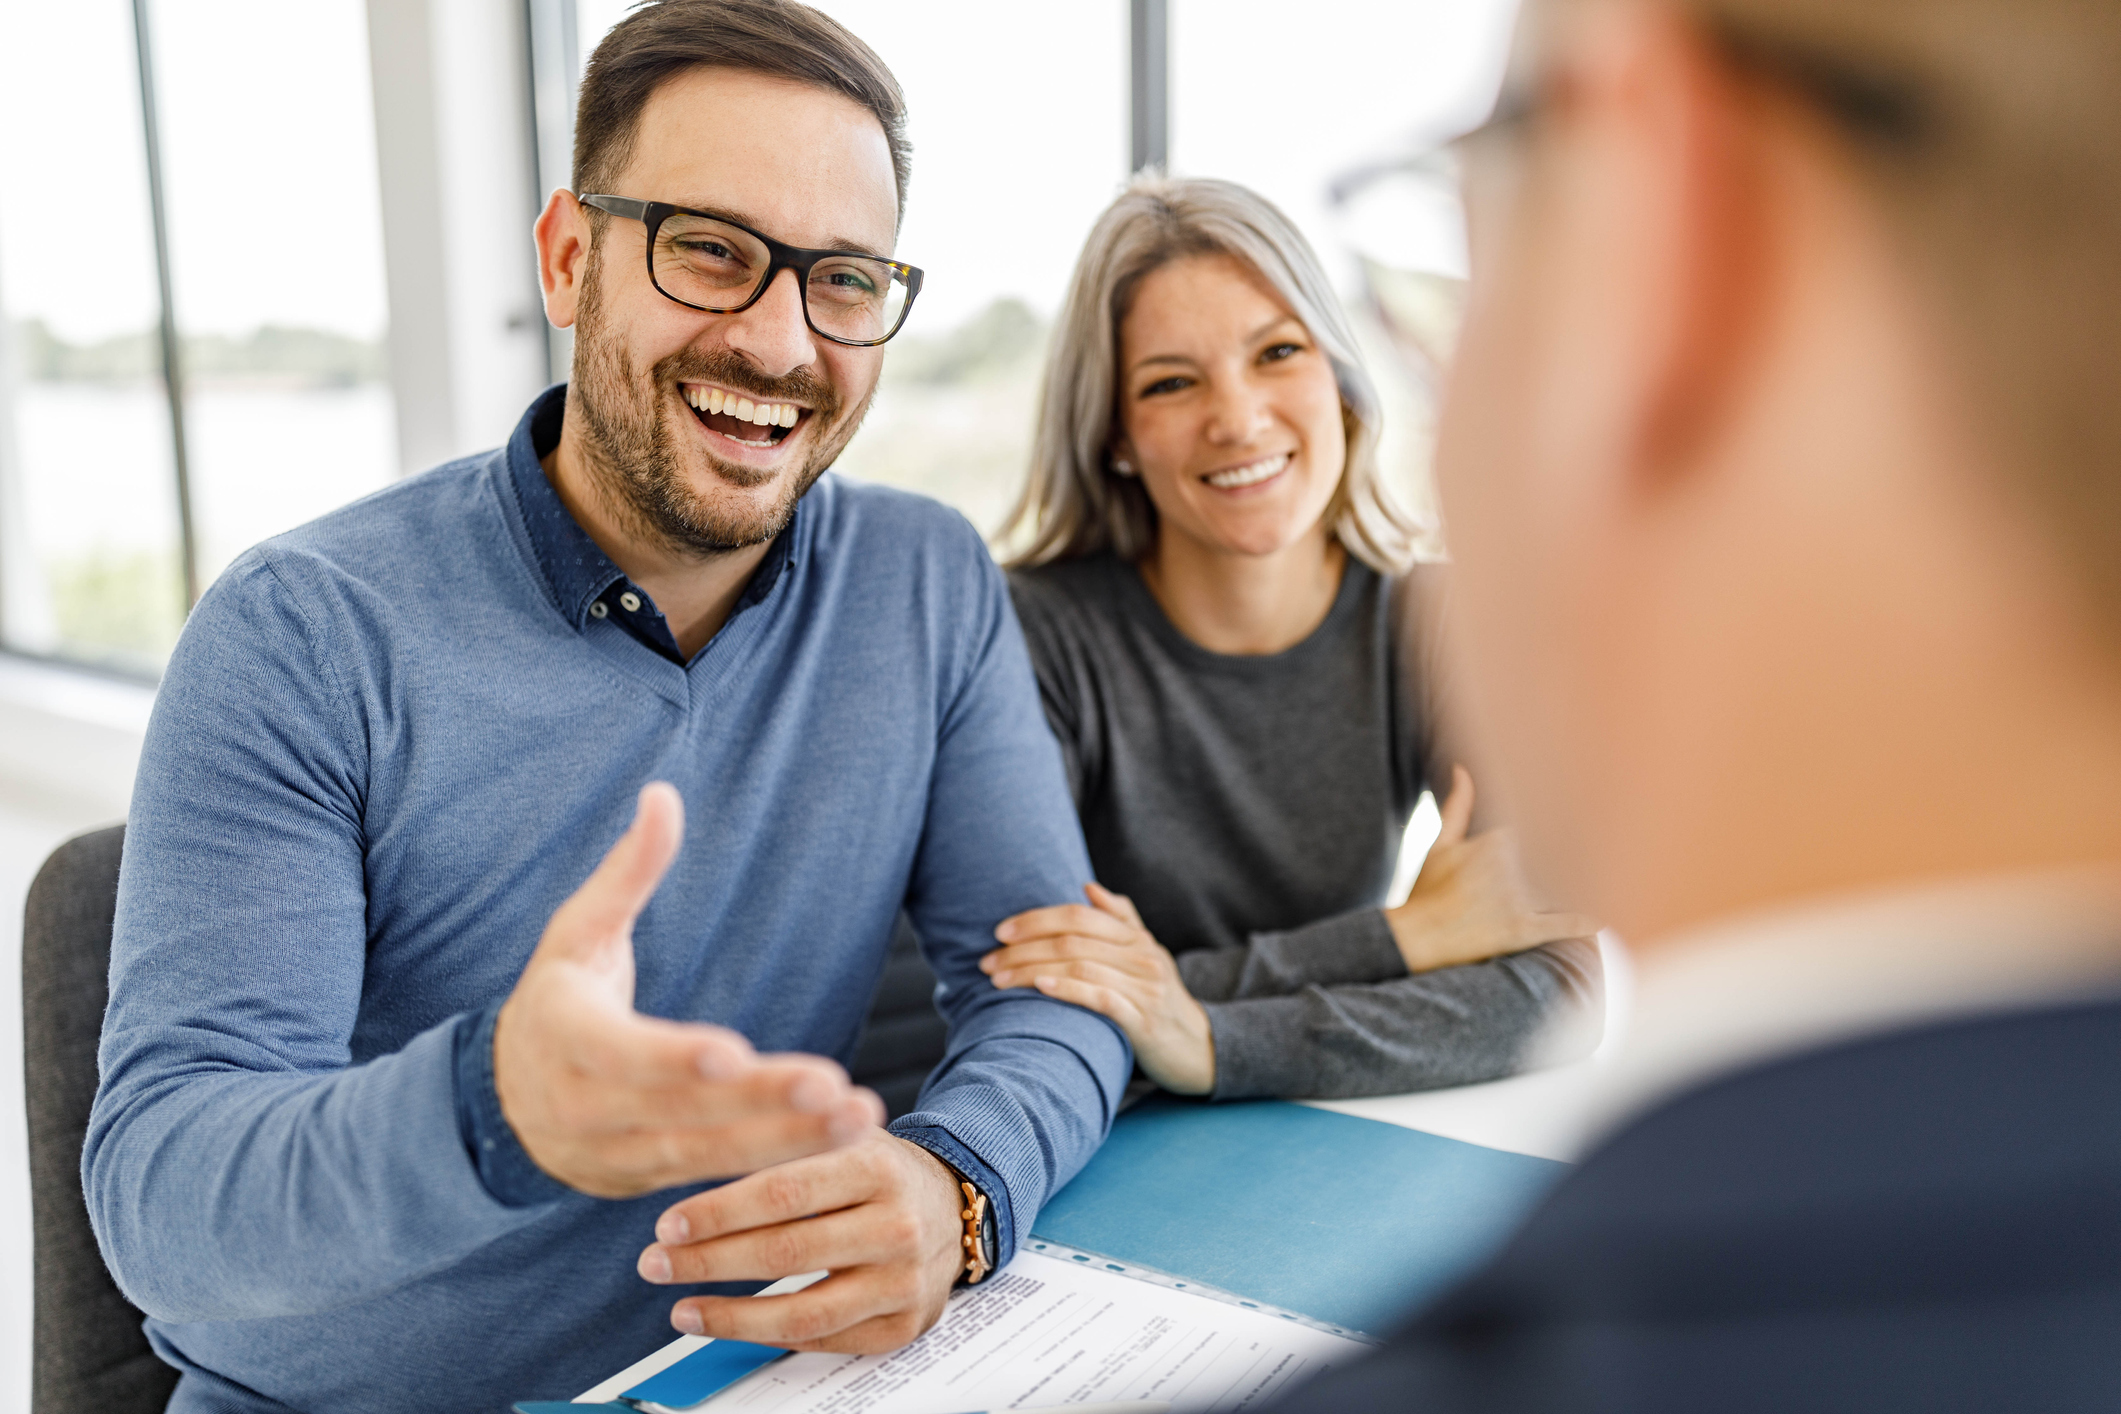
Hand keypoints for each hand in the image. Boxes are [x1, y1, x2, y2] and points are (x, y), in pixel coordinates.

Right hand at [493, 783, 884, 1197]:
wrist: (503, 1104)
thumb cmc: (556, 998)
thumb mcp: (577, 931)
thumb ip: (627, 871)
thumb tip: (664, 794)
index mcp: (565, 1035)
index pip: (621, 1053)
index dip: (673, 1058)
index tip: (733, 1054)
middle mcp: (587, 1107)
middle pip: (680, 1112)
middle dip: (759, 1105)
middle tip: (833, 1089)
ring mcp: (617, 1154)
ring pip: (708, 1154)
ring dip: (788, 1141)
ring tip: (859, 1116)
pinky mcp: (650, 1180)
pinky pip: (718, 1174)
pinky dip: (779, 1162)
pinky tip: (840, 1139)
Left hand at [637, 1130, 965, 1351]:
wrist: (955, 1208)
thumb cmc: (881, 1172)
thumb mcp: (844, 1136)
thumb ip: (786, 1138)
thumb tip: (702, 1140)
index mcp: (876, 1169)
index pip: (784, 1193)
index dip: (719, 1213)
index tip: (669, 1223)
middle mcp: (897, 1226)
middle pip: (786, 1253)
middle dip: (708, 1262)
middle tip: (657, 1263)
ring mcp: (903, 1281)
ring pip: (802, 1311)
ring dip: (730, 1316)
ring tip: (682, 1310)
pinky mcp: (903, 1325)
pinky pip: (824, 1339)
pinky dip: (769, 1337)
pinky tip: (731, 1325)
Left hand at [983, 884, 1214, 1094]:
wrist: (1199, 1049)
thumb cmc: (1161, 1001)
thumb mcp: (1147, 955)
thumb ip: (1121, 919)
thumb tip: (1088, 887)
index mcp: (1137, 938)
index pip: (1079, 915)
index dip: (1036, 919)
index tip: (1000, 931)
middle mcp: (1142, 956)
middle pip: (1072, 939)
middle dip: (1023, 948)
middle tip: (988, 961)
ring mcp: (1145, 988)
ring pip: (1079, 966)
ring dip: (1031, 970)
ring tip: (999, 980)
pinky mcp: (1144, 1021)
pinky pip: (1101, 998)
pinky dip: (1067, 989)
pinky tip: (1040, 987)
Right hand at [1386, 766, 1600, 972]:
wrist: (1415, 937)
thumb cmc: (1425, 890)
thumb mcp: (1440, 844)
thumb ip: (1457, 805)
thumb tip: (1462, 769)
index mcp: (1497, 841)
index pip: (1543, 825)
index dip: (1559, 827)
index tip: (1579, 819)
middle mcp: (1514, 867)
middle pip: (1561, 856)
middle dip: (1577, 856)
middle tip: (1602, 851)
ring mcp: (1520, 899)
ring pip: (1566, 887)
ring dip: (1584, 886)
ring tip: (1602, 884)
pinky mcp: (1523, 930)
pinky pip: (1565, 924)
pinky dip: (1586, 922)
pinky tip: (1601, 917)